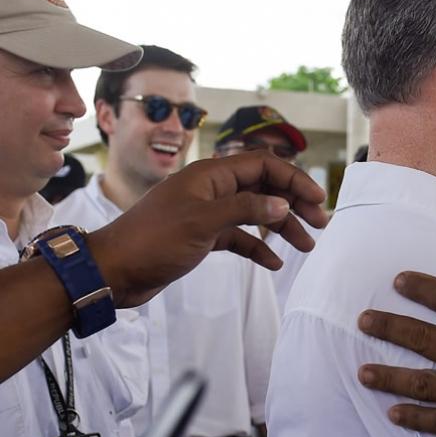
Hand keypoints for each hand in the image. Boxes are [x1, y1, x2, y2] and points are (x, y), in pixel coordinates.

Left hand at [90, 151, 328, 306]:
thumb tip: (282, 203)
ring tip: (305, 246)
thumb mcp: (202, 222)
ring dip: (282, 226)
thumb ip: (245, 209)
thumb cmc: (152, 241)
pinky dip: (258, 247)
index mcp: (211, 175)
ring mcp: (207, 212)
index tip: (318, 200)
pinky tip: (274, 263)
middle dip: (294, 203)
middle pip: (264, 187)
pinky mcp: (203, 236)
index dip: (294, 180)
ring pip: (256, 212)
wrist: (113, 271)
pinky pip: (240, 236)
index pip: (264, 165)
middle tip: (320, 224)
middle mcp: (212, 189)